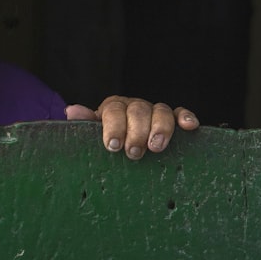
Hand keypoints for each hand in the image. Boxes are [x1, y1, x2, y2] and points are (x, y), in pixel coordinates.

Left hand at [65, 96, 198, 159]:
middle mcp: (134, 106)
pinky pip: (180, 113)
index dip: (114, 127)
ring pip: (161, 111)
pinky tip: (189, 127)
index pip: (114, 110)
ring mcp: (154, 111)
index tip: (113, 146)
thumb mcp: (93, 133)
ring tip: (156, 147)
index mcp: (113, 107)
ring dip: (160, 128)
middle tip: (133, 153)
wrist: (124, 143)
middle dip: (136, 132)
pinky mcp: (173, 119)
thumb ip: (85, 123)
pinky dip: (185, 117)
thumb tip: (71, 110)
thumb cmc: (108, 140)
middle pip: (138, 110)